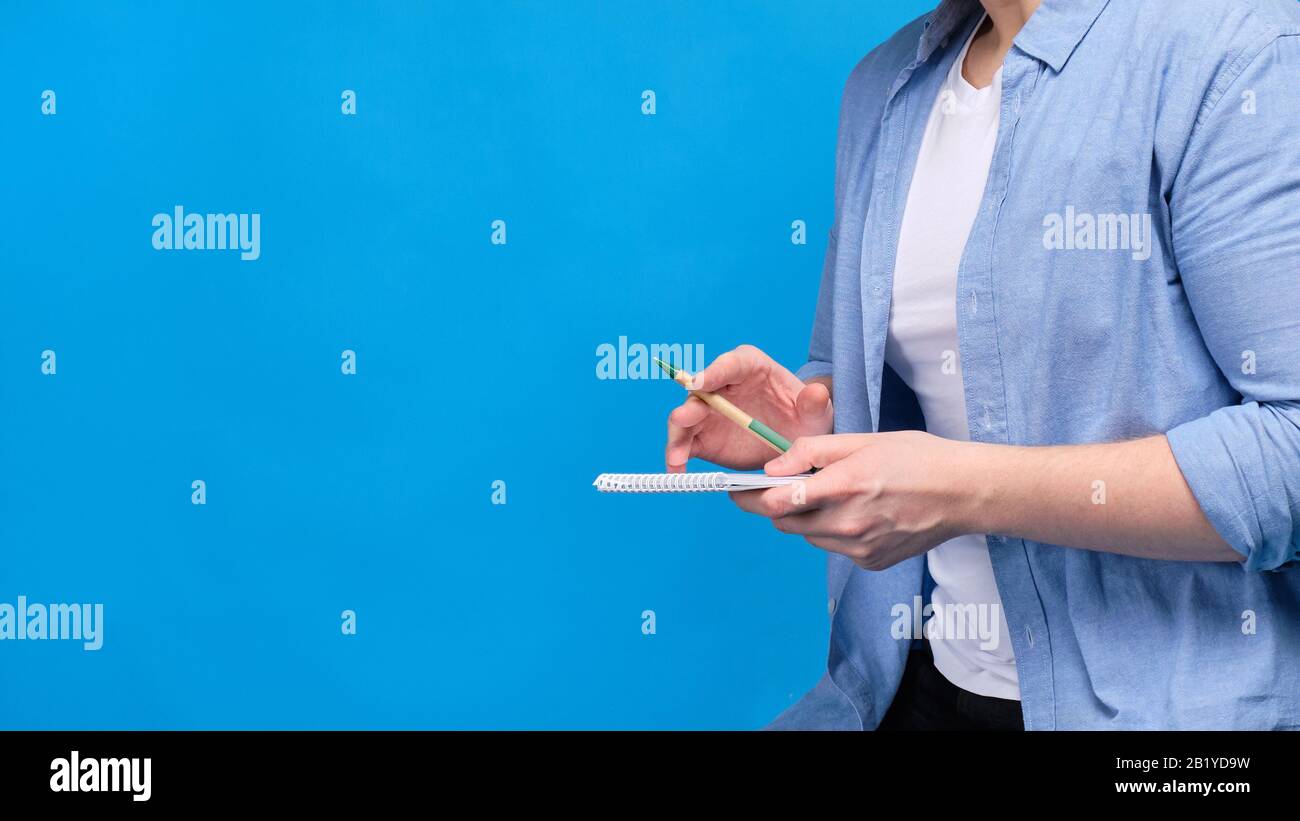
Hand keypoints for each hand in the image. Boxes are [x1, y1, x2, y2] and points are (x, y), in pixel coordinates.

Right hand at [665, 345, 832, 471]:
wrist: (797, 442)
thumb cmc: (805, 417)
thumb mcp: (817, 411)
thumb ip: (815, 402)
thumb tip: (814, 392)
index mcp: (750, 367)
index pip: (731, 364)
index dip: (714, 372)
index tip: (701, 383)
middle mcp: (722, 386)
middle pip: (700, 392)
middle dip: (690, 406)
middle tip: (682, 420)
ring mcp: (710, 413)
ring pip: (686, 419)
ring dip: (677, 436)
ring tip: (677, 456)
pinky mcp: (703, 438)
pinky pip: (685, 445)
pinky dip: (678, 456)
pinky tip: (677, 470)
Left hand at [729, 431, 975, 569]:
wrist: (964, 493)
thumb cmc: (916, 458)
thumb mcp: (862, 440)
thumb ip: (811, 452)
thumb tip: (772, 467)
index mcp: (844, 486)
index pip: (777, 502)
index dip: (749, 496)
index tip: (736, 489)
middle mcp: (848, 524)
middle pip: (785, 523)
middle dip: (774, 505)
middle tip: (777, 487)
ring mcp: (860, 548)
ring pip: (808, 536)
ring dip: (805, 518)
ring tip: (830, 494)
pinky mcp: (870, 563)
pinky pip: (834, 548)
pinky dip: (832, 531)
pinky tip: (856, 511)